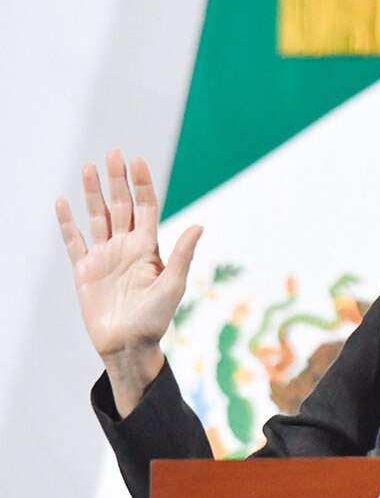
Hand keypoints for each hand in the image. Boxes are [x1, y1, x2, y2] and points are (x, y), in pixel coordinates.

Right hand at [55, 149, 202, 415]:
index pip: (145, 207)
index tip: (136, 160)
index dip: (141, 184)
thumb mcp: (172, 286)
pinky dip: (68, 223)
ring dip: (92, 193)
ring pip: (97, 216)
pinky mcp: (85, 270)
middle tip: (112, 152)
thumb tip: (199, 225)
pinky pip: (74, 241)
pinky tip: (63, 202)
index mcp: (148, 247)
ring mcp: (104, 257)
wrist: (128, 346)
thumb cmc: (155, 320)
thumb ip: (182, 255)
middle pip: (120, 205)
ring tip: (88, 167)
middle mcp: (126, 247)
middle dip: (117, 179)